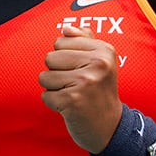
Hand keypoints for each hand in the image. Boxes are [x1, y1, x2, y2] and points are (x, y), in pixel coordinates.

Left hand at [39, 25, 123, 152]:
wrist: (110, 126)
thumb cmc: (100, 92)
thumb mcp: (101, 62)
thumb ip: (85, 41)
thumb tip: (66, 29)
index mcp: (104, 50)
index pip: (60, 41)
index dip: (64, 57)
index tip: (80, 70)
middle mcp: (97, 64)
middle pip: (50, 57)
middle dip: (57, 72)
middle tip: (75, 85)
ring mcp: (85, 83)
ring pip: (45, 77)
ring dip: (54, 88)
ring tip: (72, 94)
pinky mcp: (72, 101)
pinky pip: (46, 95)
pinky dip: (54, 103)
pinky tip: (70, 106)